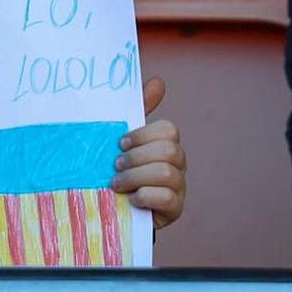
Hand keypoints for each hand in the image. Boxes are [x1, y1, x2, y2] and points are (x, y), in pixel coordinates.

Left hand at [112, 76, 184, 229]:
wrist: (112, 208)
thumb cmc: (118, 169)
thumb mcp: (121, 141)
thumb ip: (137, 111)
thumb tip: (159, 81)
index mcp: (164, 144)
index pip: (168, 130)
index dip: (143, 134)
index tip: (119, 143)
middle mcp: (176, 164)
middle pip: (169, 151)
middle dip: (137, 157)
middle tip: (115, 165)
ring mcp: (178, 187)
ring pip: (168, 173)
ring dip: (136, 177)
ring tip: (116, 184)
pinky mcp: (174, 209)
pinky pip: (168, 198)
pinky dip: (145, 196)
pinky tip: (131, 199)